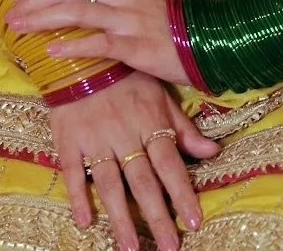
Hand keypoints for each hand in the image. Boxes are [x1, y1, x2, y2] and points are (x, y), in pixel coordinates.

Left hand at [7, 0, 186, 83]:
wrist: (206, 37)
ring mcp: (125, 18)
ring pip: (76, 12)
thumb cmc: (169, 16)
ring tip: (18, 27)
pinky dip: (73, 46)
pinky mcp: (133, 45)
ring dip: (42, 18)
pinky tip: (52, 52)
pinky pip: (98, 43)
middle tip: (8, 11)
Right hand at [48, 69, 218, 250]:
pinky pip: (72, 171)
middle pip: (142, 181)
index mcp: (149, 121)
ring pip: (109, 183)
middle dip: (157, 216)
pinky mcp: (69, 138)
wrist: (81, 52)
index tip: (193, 223)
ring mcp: (95, 138)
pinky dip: (77, 196)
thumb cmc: (126, 75)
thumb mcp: (158, 94)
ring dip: (121, 217)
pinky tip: (84, 222)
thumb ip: (183, 127)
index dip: (181, 193)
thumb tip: (213, 151)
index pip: (169, 164)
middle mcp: (124, 133)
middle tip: (168, 248)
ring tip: (130, 248)